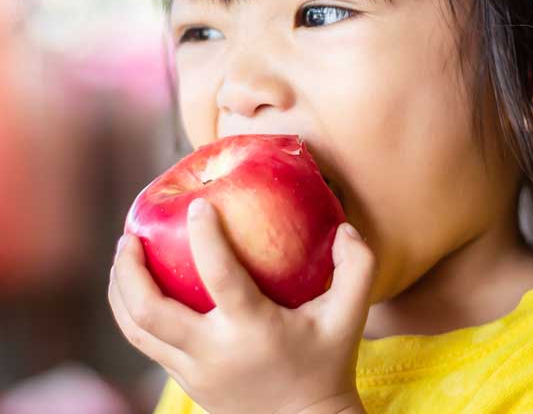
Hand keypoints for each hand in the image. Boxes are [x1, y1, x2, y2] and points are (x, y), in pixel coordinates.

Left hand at [108, 198, 375, 413]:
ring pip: (137, 333)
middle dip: (131, 271)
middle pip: (151, 313)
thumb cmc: (327, 363)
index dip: (206, 238)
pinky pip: (146, 345)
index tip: (198, 205)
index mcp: (254, 331)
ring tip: (123, 255)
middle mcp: (215, 353)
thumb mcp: (350, 317)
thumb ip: (357, 267)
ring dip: (121, 292)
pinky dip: (131, 314)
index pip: (221, 277)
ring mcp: (194, 372)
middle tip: (129, 235)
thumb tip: (346, 226)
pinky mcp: (186, 382)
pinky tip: (134, 289)